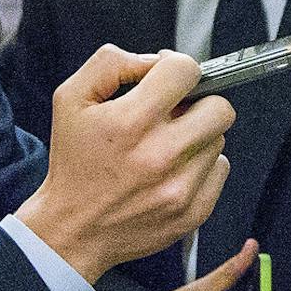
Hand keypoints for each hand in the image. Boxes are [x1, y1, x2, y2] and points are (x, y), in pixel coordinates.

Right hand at [15, 44, 231, 282]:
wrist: (73, 229)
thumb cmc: (74, 163)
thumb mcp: (70, 99)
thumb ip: (110, 64)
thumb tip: (153, 61)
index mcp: (129, 123)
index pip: (185, 71)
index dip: (176, 67)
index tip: (166, 79)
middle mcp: (159, 156)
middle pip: (219, 108)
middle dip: (199, 102)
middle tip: (176, 112)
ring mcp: (180, 187)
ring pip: (218, 139)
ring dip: (197, 136)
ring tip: (165, 146)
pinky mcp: (193, 211)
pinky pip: (219, 169)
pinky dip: (200, 165)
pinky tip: (172, 170)